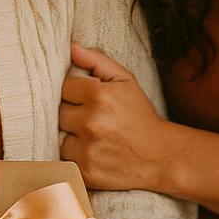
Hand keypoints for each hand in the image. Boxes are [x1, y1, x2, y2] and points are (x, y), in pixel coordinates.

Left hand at [59, 43, 169, 190]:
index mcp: (99, 95)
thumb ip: (97, 60)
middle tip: (90, 119)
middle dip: (72, 114)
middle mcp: (91, 122)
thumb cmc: (140, 115)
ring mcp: (88, 149)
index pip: (64, 87)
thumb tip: (71, 47)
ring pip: (58, 135)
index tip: (87, 100)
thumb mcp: (125, 81)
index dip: (75, 94)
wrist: (160, 157)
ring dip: (70, 135)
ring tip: (91, 136)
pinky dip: (73, 155)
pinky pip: (63, 158)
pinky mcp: (86, 171)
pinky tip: (90, 151)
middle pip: (58, 112)